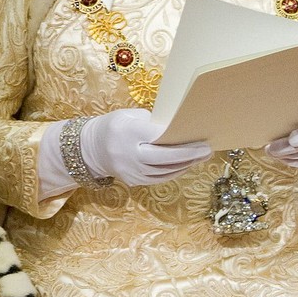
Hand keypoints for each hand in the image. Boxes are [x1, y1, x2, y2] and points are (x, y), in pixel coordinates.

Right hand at [78, 109, 212, 185]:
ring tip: (202, 156)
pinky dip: (174, 172)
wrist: (90, 149)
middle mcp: (128, 154)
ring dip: (185, 165)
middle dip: (189, 154)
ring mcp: (130, 171)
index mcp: (128, 132)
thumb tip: (179, 125)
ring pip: (163, 171)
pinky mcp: (133, 181)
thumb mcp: (130, 115)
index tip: (197, 135)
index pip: (157, 136)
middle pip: (163, 157)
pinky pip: (158, 179)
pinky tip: (187, 165)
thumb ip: (152, 120)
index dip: (178, 137)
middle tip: (207, 150)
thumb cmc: (116, 126)